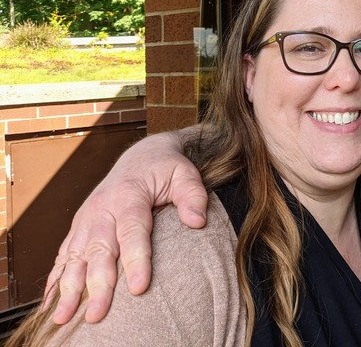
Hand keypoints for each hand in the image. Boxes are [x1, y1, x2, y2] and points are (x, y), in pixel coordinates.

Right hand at [44, 130, 207, 323]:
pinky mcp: (79, 227)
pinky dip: (55, 279)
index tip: (139, 288)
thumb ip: (193, 197)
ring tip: (62, 318)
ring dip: (68, 288)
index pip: (132, 231)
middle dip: (97, 284)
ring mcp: (86, 218)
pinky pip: (64, 255)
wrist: (141, 155)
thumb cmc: (166, 169)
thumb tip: (197, 222)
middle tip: (97, 315)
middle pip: (99, 250)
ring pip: (75, 256)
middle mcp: (102, 208)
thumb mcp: (185, 175)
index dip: (136, 259)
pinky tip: (50, 303)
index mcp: (129, 195)